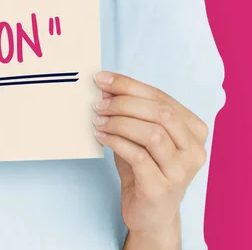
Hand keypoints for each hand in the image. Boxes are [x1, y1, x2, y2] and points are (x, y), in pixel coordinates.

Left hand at [92, 71, 208, 241]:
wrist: (150, 214)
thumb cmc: (144, 169)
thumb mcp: (138, 135)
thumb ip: (129, 112)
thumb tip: (106, 86)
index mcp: (194, 130)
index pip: (161, 98)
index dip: (129, 85)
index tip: (102, 78)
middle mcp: (194, 149)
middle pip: (160, 112)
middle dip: (124, 103)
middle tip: (98, 104)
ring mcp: (181, 170)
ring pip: (152, 133)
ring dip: (119, 122)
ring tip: (98, 121)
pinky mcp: (163, 187)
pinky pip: (138, 156)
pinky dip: (116, 141)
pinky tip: (101, 137)